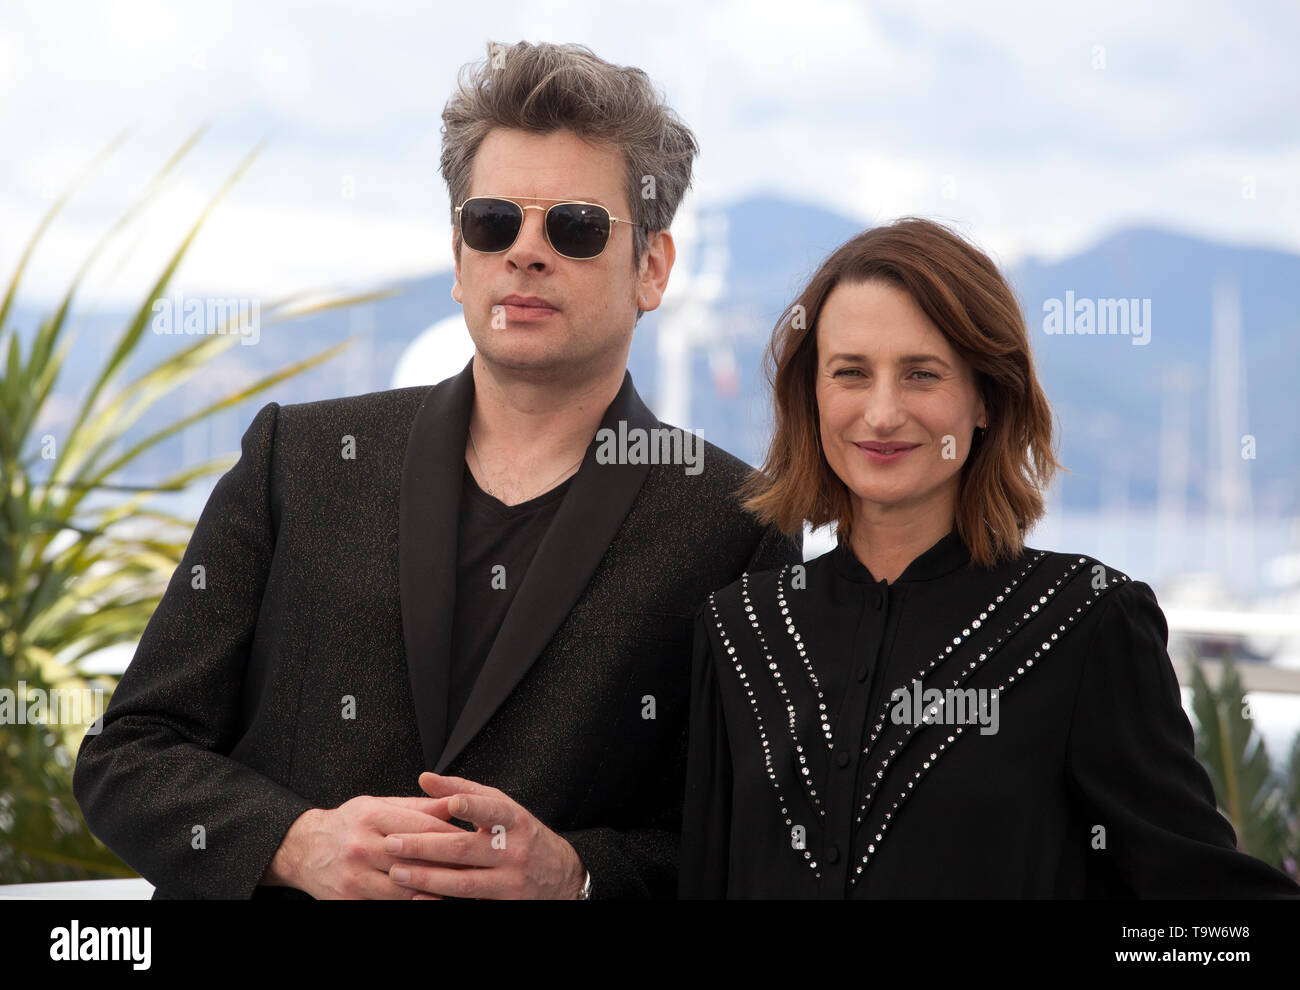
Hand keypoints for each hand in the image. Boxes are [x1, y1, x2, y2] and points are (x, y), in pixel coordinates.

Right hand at [263, 795, 464, 898]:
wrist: (305, 849)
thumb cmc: (348, 824)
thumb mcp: (378, 805)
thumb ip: (418, 807)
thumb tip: (455, 804)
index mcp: (372, 817)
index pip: (422, 827)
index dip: (452, 835)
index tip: (474, 840)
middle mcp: (362, 846)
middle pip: (416, 858)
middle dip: (448, 864)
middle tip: (475, 868)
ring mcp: (355, 877)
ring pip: (405, 888)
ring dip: (434, 889)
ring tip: (458, 887)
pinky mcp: (350, 900)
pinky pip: (387, 905)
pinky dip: (412, 902)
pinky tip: (429, 899)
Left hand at [383, 772, 586, 899]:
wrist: (560, 877)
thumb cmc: (522, 835)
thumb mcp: (504, 808)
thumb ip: (465, 792)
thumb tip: (426, 778)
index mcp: (514, 821)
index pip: (493, 811)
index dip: (472, 806)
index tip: (450, 804)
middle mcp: (515, 851)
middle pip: (466, 849)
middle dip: (426, 846)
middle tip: (393, 844)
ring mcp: (510, 882)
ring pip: (464, 882)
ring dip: (427, 878)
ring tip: (397, 872)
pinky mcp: (504, 904)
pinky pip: (469, 904)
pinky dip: (440, 902)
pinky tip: (417, 898)